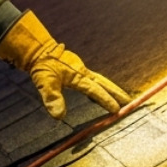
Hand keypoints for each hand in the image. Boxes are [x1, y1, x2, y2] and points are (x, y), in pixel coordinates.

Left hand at [0, 11, 128, 119]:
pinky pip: (93, 79)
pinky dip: (100, 85)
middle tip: (129, 101)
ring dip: (110, 88)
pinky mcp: (76, 69)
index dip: (106, 100)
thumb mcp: (44, 82)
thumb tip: (59, 117)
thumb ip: (52, 98)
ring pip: (99, 80)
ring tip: (120, 97)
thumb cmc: (41, 66)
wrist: (38, 49)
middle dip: (116, 92)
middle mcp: (82, 71)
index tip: (116, 109)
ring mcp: (80, 69)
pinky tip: (98, 91)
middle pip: (103, 82)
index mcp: (77, 75)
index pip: (94, 90)